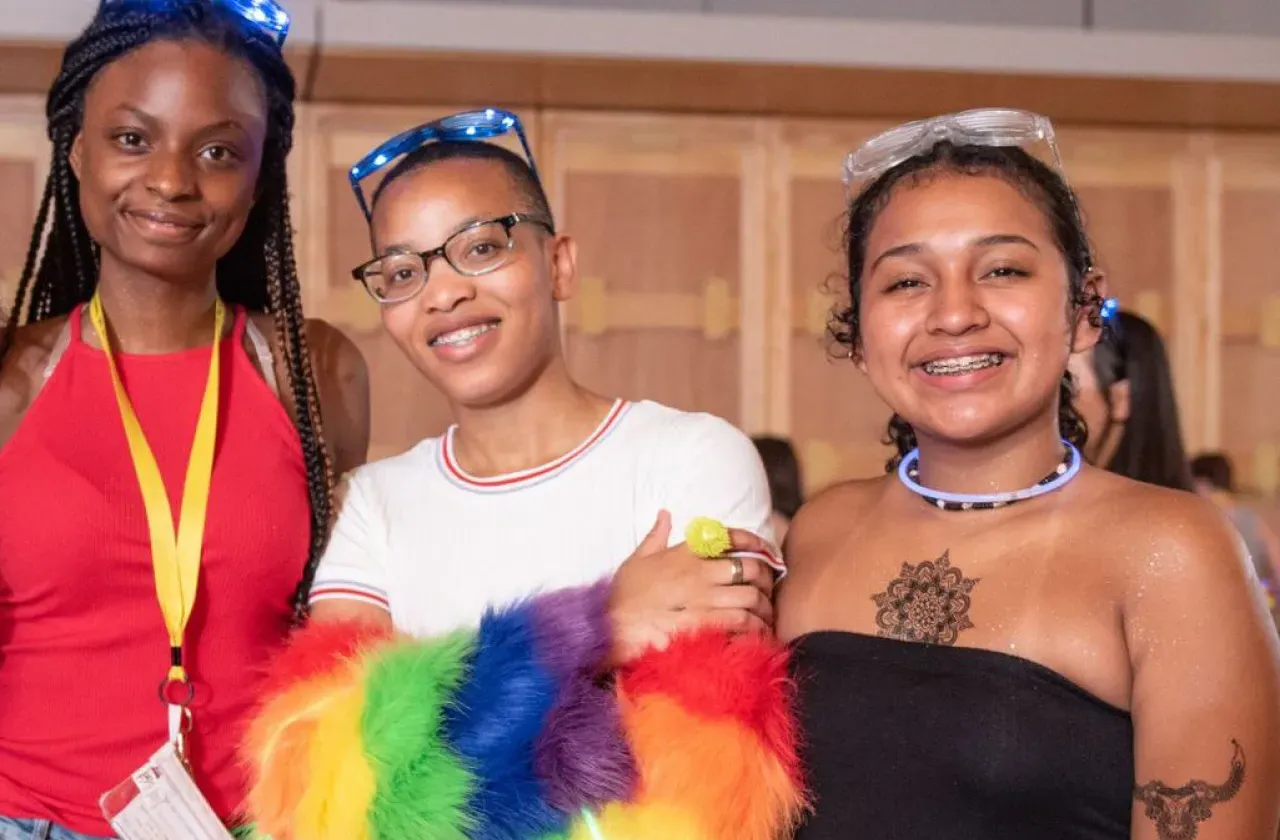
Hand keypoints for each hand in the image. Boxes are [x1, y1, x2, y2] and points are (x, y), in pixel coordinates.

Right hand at [606, 510, 776, 665]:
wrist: (611, 626)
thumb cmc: (623, 595)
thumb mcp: (637, 558)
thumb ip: (656, 536)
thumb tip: (665, 513)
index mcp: (685, 552)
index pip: (730, 537)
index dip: (754, 541)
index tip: (765, 551)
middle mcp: (699, 571)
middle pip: (751, 567)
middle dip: (766, 579)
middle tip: (768, 591)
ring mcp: (702, 598)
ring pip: (751, 596)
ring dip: (764, 608)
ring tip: (765, 618)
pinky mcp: (704, 623)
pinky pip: (742, 621)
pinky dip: (755, 627)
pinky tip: (756, 634)